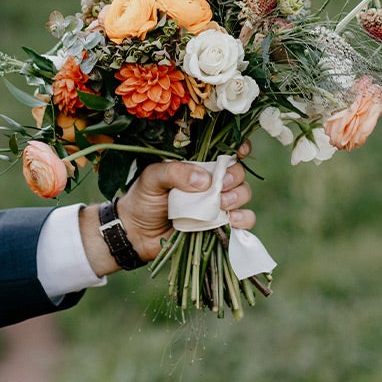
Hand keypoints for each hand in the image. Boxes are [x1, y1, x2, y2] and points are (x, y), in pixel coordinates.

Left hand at [78, 142, 254, 275]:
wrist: (137, 234)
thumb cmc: (143, 198)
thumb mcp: (152, 177)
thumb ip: (175, 172)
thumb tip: (205, 180)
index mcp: (198, 164)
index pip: (226, 150)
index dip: (239, 148)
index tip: (239, 152)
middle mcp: (212, 182)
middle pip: (238, 172)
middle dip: (234, 177)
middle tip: (219, 187)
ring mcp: (218, 204)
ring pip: (244, 194)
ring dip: (238, 197)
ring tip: (221, 205)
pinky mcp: (220, 225)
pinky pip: (244, 220)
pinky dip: (243, 219)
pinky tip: (232, 220)